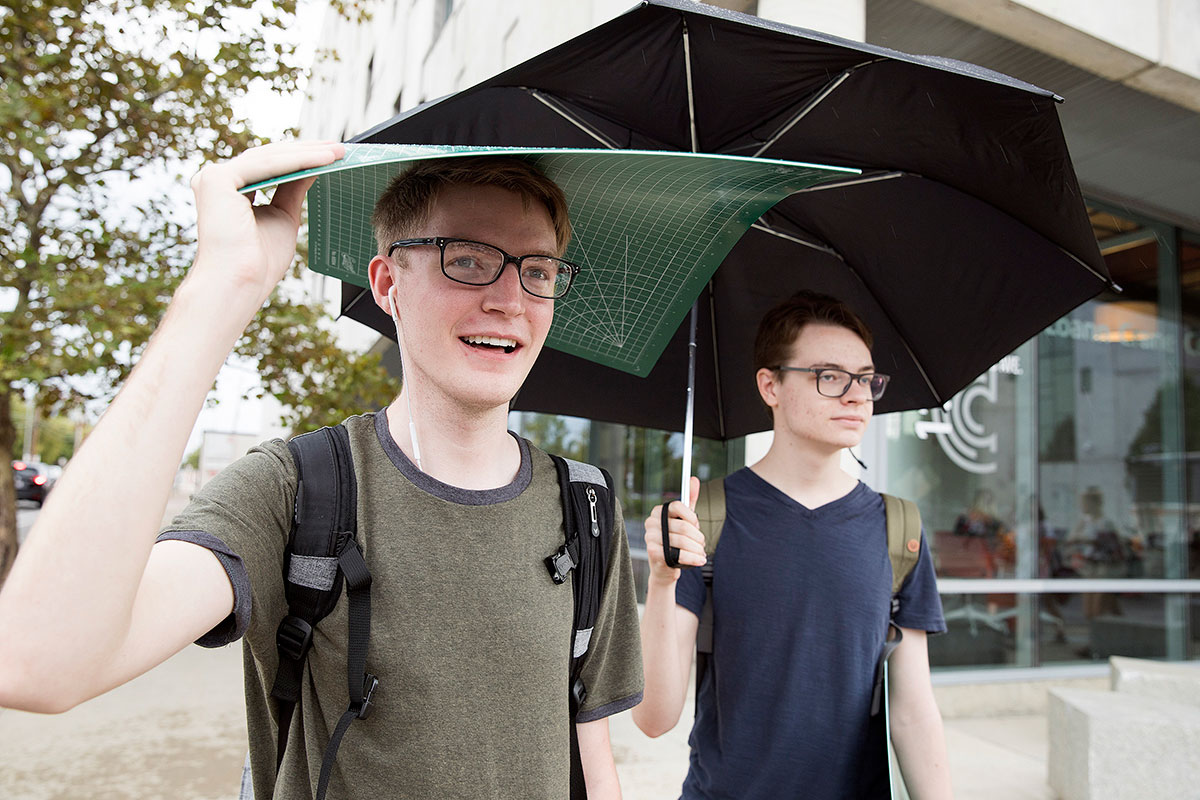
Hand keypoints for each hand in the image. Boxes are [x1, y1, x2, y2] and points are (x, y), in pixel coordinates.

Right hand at [188, 140, 344, 308]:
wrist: (241, 284)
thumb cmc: (258, 264)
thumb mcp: (284, 217)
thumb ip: (293, 190)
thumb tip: (313, 166)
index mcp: (230, 189)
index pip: (269, 165)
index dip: (301, 158)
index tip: (331, 154)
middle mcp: (218, 180)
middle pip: (270, 157)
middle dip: (308, 151)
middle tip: (340, 147)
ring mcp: (214, 177)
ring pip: (271, 158)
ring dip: (308, 153)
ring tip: (338, 151)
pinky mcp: (217, 179)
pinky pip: (267, 164)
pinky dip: (298, 161)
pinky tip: (324, 159)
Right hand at [643, 476, 704, 584]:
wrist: (664, 569)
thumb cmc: (675, 542)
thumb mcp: (684, 520)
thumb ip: (690, 500)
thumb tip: (694, 479)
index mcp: (657, 512)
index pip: (676, 505)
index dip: (691, 516)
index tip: (696, 525)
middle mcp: (650, 523)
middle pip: (682, 526)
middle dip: (698, 537)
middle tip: (701, 543)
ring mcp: (650, 538)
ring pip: (683, 541)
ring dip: (697, 549)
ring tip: (701, 553)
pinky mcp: (654, 554)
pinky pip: (679, 554)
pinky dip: (693, 558)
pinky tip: (699, 560)